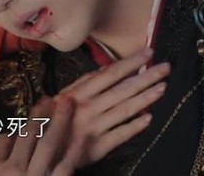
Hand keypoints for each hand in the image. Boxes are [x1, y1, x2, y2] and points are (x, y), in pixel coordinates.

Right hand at [0, 96, 75, 175]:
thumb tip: (3, 145)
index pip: (2, 141)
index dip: (13, 130)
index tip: (23, 120)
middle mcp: (13, 167)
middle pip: (27, 135)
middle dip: (39, 114)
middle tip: (48, 98)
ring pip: (47, 144)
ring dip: (59, 122)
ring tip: (67, 104)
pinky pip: (64, 167)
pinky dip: (74, 152)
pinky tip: (83, 138)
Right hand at [57, 48, 169, 167]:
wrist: (37, 151)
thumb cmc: (49, 121)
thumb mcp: (61, 98)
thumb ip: (83, 85)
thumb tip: (105, 71)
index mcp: (78, 93)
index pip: (110, 74)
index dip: (131, 63)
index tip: (149, 53)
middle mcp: (88, 108)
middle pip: (123, 90)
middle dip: (146, 77)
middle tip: (166, 67)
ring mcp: (94, 128)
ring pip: (125, 110)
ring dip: (146, 98)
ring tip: (163, 88)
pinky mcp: (98, 147)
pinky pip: (120, 135)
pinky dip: (135, 127)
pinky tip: (149, 118)